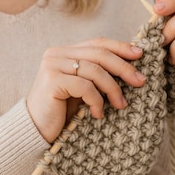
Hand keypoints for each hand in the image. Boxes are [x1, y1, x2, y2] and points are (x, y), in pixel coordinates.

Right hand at [26, 38, 146, 142]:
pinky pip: (85, 86)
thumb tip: (131, 68)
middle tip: (140, 81)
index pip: (97, 43)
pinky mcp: (52, 81)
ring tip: (120, 105)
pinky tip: (97, 114)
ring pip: (95, 70)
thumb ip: (97, 75)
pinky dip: (96, 100)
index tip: (140, 55)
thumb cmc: (61, 112)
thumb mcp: (82, 89)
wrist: (35, 131)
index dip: (120, 47)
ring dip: (112, 88)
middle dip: (123, 67)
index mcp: (64, 52)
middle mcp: (56, 54)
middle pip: (99, 54)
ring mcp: (52, 65)